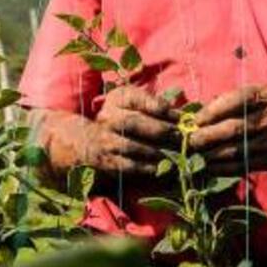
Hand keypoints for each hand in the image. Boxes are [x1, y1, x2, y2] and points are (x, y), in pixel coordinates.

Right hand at [37, 86, 178, 177]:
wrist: (80, 141)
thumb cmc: (119, 122)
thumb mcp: (131, 105)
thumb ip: (155, 107)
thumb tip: (186, 117)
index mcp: (116, 100)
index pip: (134, 98)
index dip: (155, 105)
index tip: (177, 115)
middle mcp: (106, 118)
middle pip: (132, 122)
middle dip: (160, 131)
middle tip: (182, 139)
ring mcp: (103, 140)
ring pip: (130, 145)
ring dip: (156, 152)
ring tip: (176, 157)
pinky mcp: (104, 161)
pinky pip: (126, 165)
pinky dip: (145, 168)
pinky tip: (160, 169)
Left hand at [188, 85, 266, 172]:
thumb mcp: (260, 94)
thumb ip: (232, 98)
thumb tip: (199, 111)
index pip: (236, 101)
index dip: (212, 111)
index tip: (195, 120)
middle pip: (234, 128)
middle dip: (206, 136)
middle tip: (190, 140)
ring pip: (236, 150)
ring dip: (210, 154)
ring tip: (195, 154)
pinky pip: (243, 165)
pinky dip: (222, 168)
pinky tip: (208, 166)